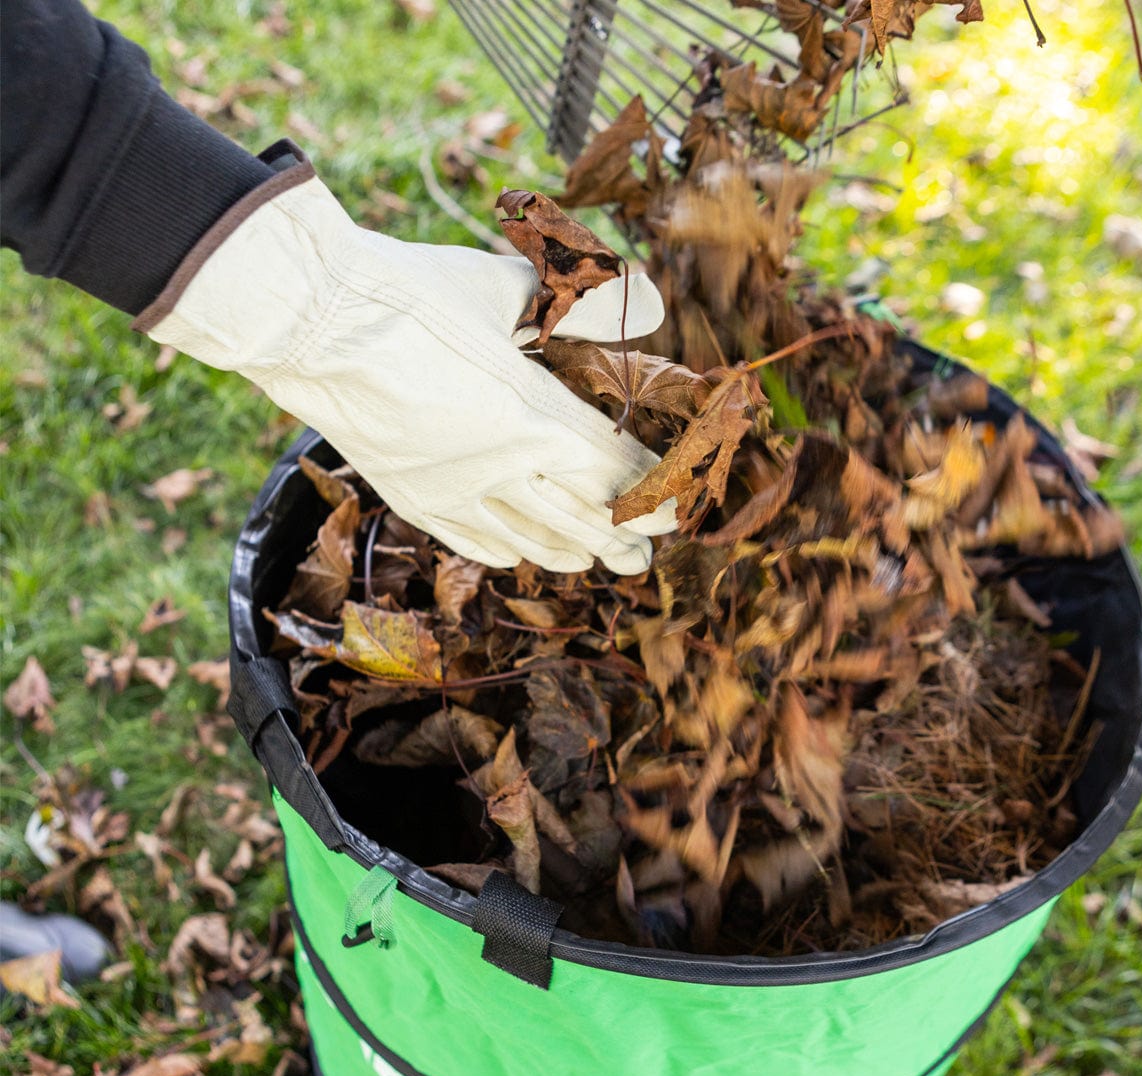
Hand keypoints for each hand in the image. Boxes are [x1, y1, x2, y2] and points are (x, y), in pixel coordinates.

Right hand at [137, 173, 674, 573]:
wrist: (307, 320)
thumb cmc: (409, 292)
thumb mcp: (505, 286)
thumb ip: (582, 301)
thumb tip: (651, 301)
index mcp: (534, 416)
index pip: (612, 469)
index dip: (649, 491)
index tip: (675, 504)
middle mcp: (501, 469)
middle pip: (581, 519)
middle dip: (622, 539)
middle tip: (647, 556)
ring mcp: (453, 492)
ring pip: (531, 541)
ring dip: (571, 553)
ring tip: (597, 563)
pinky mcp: (412, 499)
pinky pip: (473, 542)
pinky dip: (507, 552)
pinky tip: (521, 556)